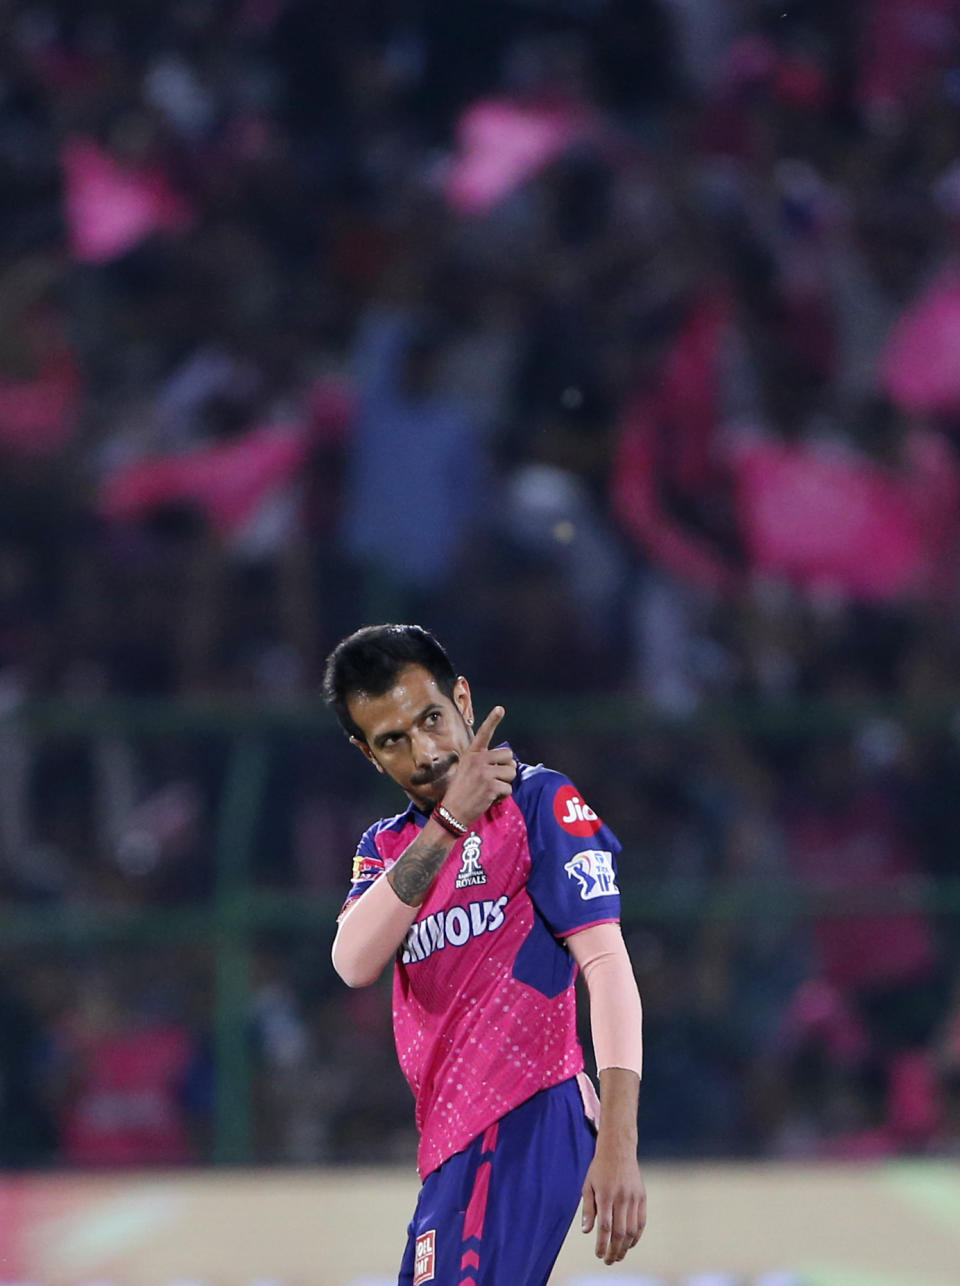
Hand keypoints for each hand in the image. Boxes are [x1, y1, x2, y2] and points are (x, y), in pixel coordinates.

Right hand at [441, 706, 515, 826]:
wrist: (451, 813)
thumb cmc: (461, 793)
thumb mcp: (467, 771)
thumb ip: (484, 763)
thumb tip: (509, 763)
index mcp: (471, 754)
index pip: (483, 734)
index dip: (492, 720)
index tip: (500, 708)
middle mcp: (478, 760)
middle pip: (509, 756)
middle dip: (507, 769)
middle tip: (494, 780)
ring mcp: (484, 772)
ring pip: (511, 773)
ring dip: (505, 784)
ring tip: (490, 791)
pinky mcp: (490, 786)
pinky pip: (509, 789)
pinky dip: (502, 797)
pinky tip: (489, 800)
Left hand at [581, 1145, 645, 1264]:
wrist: (618, 1150)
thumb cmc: (599, 1169)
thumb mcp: (588, 1186)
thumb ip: (588, 1209)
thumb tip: (586, 1231)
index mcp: (605, 1195)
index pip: (605, 1227)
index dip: (602, 1244)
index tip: (598, 1255)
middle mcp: (621, 1198)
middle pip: (620, 1233)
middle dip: (614, 1251)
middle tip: (608, 1261)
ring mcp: (634, 1198)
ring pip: (632, 1231)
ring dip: (625, 1247)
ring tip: (618, 1256)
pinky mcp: (642, 1197)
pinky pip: (641, 1222)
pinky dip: (636, 1236)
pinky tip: (629, 1244)